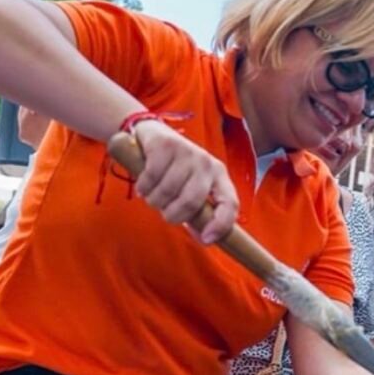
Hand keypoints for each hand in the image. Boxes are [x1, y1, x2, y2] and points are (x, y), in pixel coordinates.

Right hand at [131, 119, 238, 243]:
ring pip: (167, 191)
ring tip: (153, 195)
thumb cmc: (174, 169)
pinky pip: (151, 178)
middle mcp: (206, 163)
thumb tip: (205, 239)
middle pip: (192, 201)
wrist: (152, 134)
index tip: (207, 239)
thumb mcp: (191, 189)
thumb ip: (198, 214)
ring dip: (154, 201)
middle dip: (173, 214)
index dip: (221, 224)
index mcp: (219, 176)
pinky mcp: (165, 145)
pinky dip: (144, 187)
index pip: (230, 203)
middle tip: (165, 212)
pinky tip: (144, 185)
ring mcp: (187, 152)